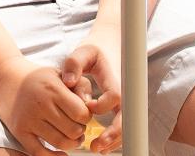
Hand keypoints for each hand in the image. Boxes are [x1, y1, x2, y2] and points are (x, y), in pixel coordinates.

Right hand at [0, 55, 90, 153]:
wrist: (5, 77)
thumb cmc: (38, 78)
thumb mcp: (60, 74)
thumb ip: (81, 85)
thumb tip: (91, 105)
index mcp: (53, 89)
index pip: (82, 114)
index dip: (87, 117)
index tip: (81, 113)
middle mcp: (41, 104)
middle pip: (74, 130)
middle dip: (80, 130)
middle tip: (75, 125)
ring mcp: (29, 119)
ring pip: (61, 143)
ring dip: (71, 143)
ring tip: (70, 136)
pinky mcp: (19, 130)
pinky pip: (40, 153)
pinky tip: (61, 153)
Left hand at [61, 37, 121, 152]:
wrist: (110, 48)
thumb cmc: (94, 51)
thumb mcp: (83, 51)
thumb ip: (74, 62)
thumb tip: (68, 82)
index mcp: (115, 78)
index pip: (115, 96)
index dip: (102, 105)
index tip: (87, 106)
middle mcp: (125, 93)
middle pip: (127, 118)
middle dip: (113, 134)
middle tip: (95, 146)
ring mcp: (126, 102)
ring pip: (126, 126)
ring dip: (114, 140)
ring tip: (96, 149)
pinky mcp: (122, 108)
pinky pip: (122, 125)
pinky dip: (114, 137)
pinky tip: (101, 146)